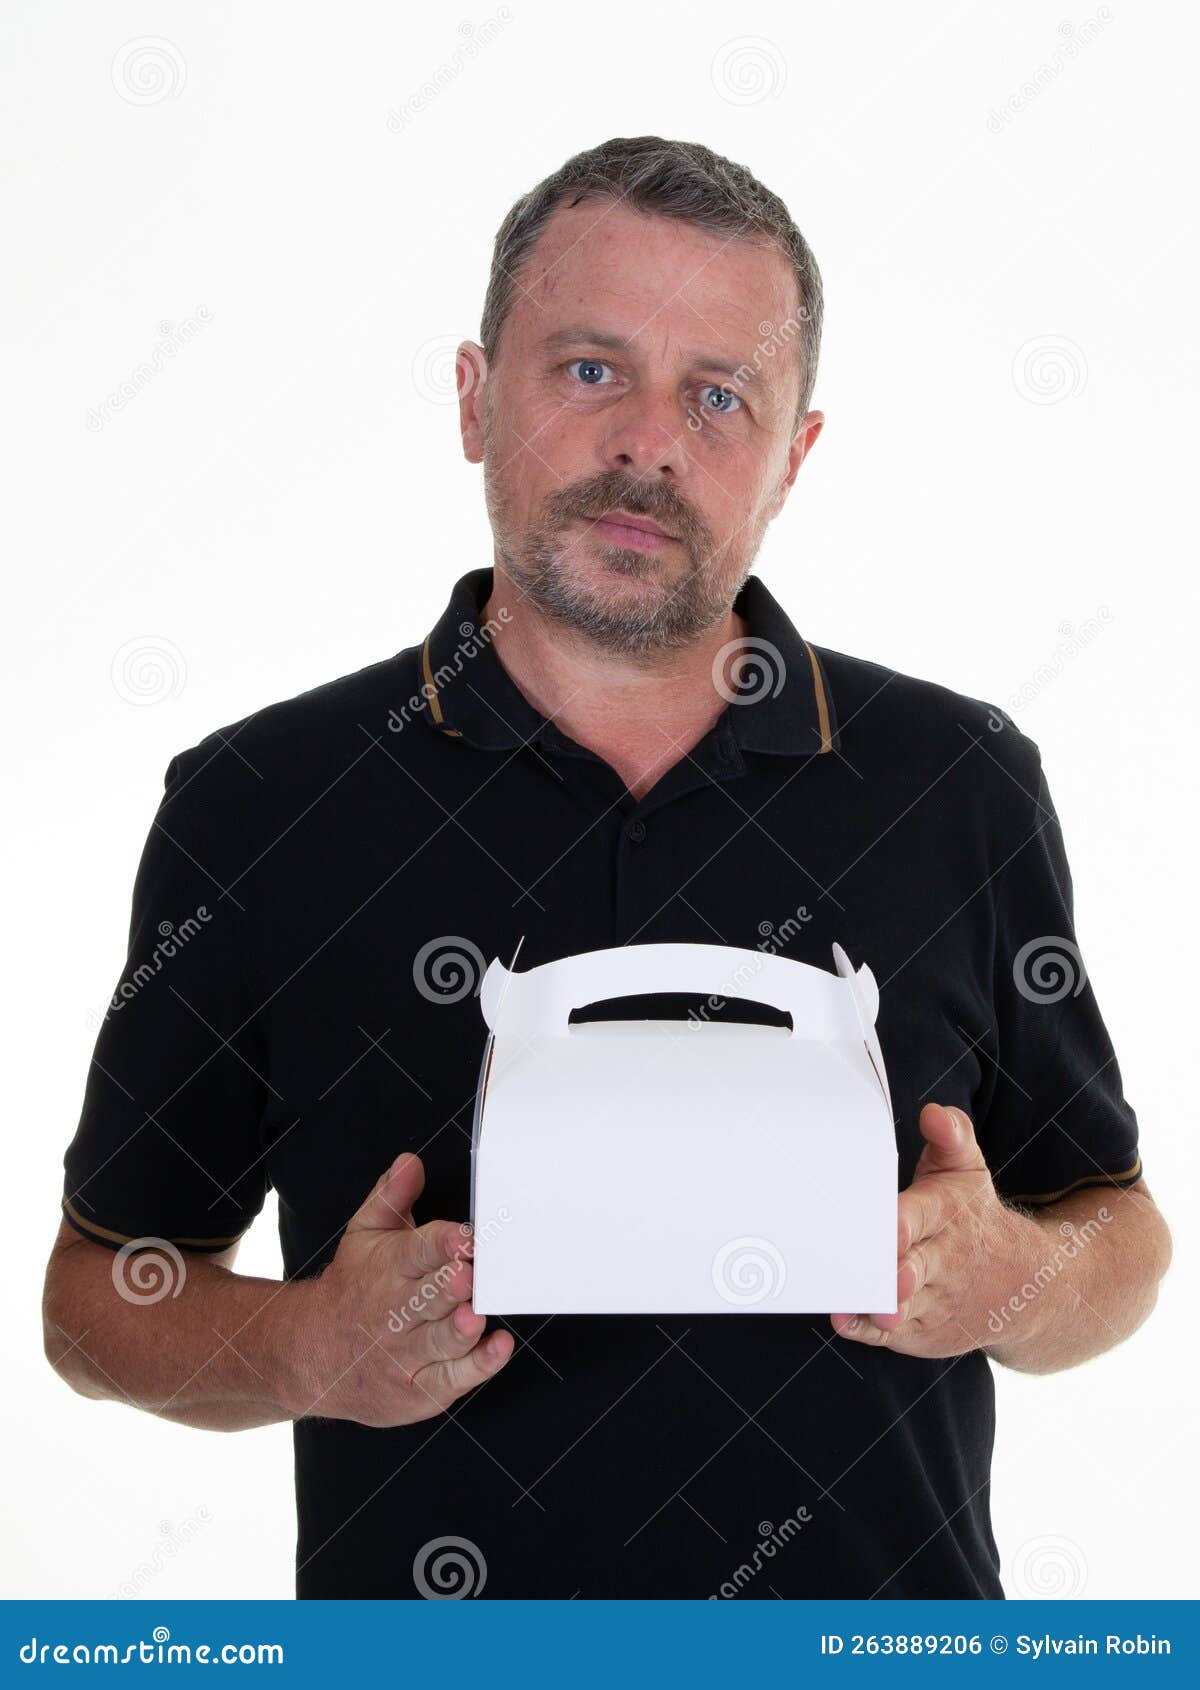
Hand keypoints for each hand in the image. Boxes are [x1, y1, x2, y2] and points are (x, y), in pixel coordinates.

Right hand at [284, 1152, 513, 1425]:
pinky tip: (498, 1347)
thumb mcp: (364, 1235)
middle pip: (431, 1297)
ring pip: (440, 1339)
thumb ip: (391, 1198)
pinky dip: (477, 1366)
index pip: (418, 1251)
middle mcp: (398, 1310)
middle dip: (451, 1286)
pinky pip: (452, 1378)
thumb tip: (410, 1162)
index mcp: (389, 1267)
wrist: (312, 1354)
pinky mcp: (420, 1388)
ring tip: (475, 1316)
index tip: (466, 1236)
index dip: (444, 1243)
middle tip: (471, 1275)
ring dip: (460, 1328)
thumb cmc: (353, 1288)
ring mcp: (408, 1352)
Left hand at [830, 1103, 1041, 1358]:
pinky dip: (866, 1328)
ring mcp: (931, 1300)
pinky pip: (889, 1334)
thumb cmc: (975, 1217)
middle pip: (913, 1269)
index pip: (923, 1216)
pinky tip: (843, 1318)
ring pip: (900, 1307)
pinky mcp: (920, 1331)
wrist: (1025, 1285)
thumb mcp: (968, 1170)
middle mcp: (940, 1262)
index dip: (904, 1224)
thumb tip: (934, 1113)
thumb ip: (950, 1137)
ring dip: (878, 1307)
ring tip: (853, 1305)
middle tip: (877, 1275)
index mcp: (945, 1215)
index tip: (890, 1227)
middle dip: (896, 1274)